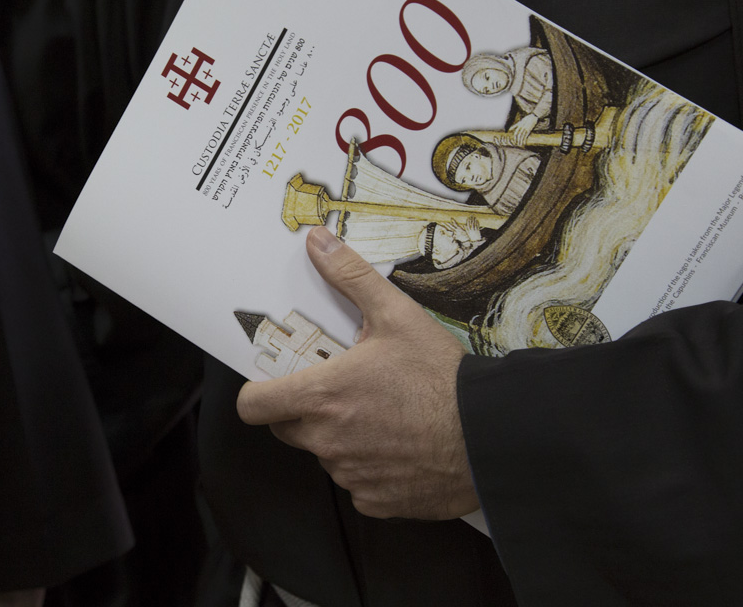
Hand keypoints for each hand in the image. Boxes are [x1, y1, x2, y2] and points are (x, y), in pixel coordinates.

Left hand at [237, 227, 478, 518]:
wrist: (488, 435)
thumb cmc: (441, 377)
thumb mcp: (396, 315)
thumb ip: (350, 276)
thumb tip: (317, 241)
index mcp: (321, 396)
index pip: (253, 405)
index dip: (259, 393)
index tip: (276, 383)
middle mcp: (326, 441)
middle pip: (287, 429)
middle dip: (304, 410)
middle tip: (341, 390)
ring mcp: (349, 474)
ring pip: (325, 455)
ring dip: (340, 439)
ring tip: (380, 415)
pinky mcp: (374, 500)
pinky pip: (356, 483)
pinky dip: (370, 467)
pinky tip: (398, 446)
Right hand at [458, 216, 482, 244]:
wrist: (475, 241)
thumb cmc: (471, 238)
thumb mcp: (467, 234)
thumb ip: (465, 229)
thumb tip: (463, 225)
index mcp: (468, 230)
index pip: (467, 224)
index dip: (468, 221)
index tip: (468, 218)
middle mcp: (471, 230)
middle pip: (471, 223)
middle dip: (471, 219)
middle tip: (471, 215)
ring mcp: (474, 230)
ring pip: (474, 224)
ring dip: (474, 220)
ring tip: (474, 217)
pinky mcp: (477, 231)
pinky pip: (477, 226)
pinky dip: (477, 223)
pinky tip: (477, 220)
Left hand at [508, 112, 539, 145]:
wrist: (533, 116)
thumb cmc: (526, 119)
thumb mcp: (520, 122)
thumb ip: (515, 126)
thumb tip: (509, 129)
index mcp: (519, 125)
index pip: (516, 132)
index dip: (515, 137)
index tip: (514, 141)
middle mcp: (522, 127)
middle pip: (519, 135)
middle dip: (517, 140)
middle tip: (517, 144)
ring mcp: (526, 129)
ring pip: (522, 136)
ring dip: (521, 141)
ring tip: (520, 144)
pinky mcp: (529, 130)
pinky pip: (526, 135)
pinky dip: (525, 139)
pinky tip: (524, 142)